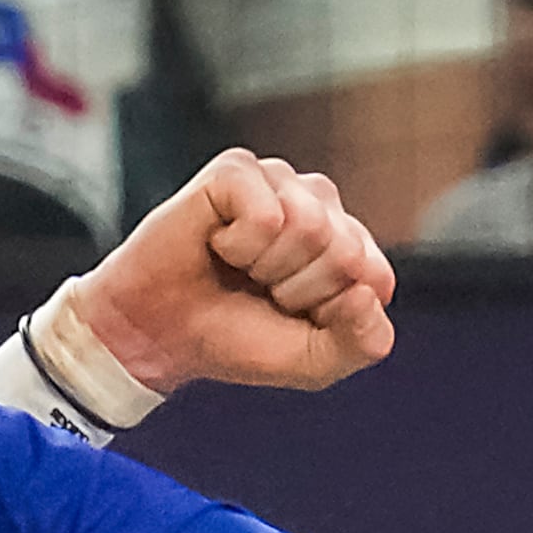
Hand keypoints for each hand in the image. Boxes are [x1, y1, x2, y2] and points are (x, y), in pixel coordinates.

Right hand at [69, 148, 396, 395]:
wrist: (156, 335)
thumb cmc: (233, 339)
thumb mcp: (312, 362)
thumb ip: (363, 342)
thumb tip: (366, 292)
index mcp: (346, 244)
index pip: (376, 277)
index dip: (331, 313)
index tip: (291, 316)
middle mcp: (318, 203)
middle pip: (346, 251)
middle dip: (299, 291)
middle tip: (258, 291)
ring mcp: (278, 180)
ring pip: (311, 227)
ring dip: (268, 268)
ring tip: (238, 267)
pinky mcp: (237, 171)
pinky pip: (268, 215)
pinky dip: (240, 247)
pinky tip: (217, 244)